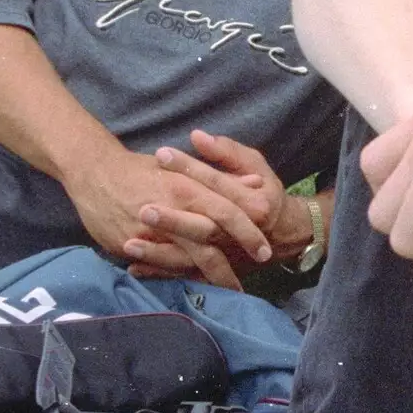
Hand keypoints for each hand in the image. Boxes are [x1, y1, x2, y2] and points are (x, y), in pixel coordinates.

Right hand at [63, 134, 276, 288]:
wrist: (95, 170)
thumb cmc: (144, 168)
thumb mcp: (186, 166)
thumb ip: (222, 176)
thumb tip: (257, 184)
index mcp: (189, 187)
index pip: (228, 212)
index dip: (248, 232)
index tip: (265, 251)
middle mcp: (173, 209)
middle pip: (210, 242)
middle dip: (229, 266)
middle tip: (246, 286)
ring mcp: (152, 230)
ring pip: (186, 259)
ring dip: (207, 278)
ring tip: (224, 294)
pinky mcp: (132, 244)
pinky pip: (159, 266)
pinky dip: (176, 276)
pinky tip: (191, 287)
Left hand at [123, 132, 328, 291]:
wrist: (283, 234)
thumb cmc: (264, 193)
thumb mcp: (255, 165)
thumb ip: (227, 152)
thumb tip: (197, 137)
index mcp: (253, 204)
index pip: (217, 183)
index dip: (189, 168)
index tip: (161, 154)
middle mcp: (240, 234)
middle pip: (204, 225)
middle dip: (173, 218)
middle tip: (142, 207)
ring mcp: (228, 256)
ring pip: (193, 257)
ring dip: (160, 252)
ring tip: (129, 244)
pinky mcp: (217, 272)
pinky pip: (185, 275)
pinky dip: (160, 273)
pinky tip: (133, 267)